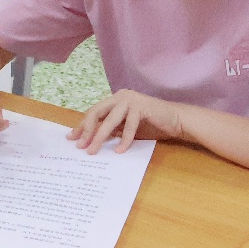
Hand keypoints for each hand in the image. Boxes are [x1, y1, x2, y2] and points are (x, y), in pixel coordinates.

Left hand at [68, 89, 183, 153]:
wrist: (176, 120)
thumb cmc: (152, 124)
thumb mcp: (126, 128)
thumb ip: (112, 129)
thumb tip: (92, 140)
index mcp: (115, 99)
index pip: (94, 112)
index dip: (82, 125)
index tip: (72, 138)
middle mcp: (120, 96)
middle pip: (96, 112)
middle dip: (87, 130)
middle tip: (80, 146)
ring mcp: (130, 99)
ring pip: (110, 120)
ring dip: (100, 137)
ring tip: (93, 151)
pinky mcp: (141, 106)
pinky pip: (129, 126)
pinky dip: (124, 140)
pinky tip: (119, 151)